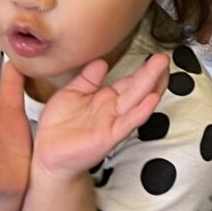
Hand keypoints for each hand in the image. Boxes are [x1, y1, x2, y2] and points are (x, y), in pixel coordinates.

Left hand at [33, 52, 168, 180]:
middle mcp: (113, 110)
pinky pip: (127, 123)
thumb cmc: (58, 126)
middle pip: (137, 88)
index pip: (130, 82)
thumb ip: (88, 78)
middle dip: (152, 73)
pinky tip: (151, 100)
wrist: (47, 154)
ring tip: (162, 70)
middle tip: (163, 57)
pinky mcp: (109, 136)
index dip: (143, 69)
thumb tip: (101, 61)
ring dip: (151, 85)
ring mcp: (113, 123)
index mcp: (106, 99)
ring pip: (136, 101)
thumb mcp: (72, 93)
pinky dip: (141, 112)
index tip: (156, 56)